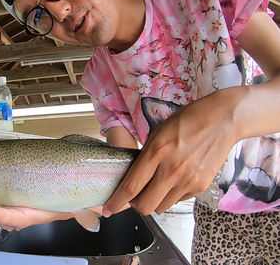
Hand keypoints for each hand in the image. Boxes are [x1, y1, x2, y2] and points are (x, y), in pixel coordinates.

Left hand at [103, 91, 238, 215]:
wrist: (222, 120)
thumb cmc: (187, 122)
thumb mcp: (158, 133)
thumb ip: (145, 156)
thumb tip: (133, 177)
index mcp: (156, 153)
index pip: (131, 186)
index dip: (116, 202)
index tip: (108, 209)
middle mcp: (172, 170)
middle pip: (145, 205)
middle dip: (135, 206)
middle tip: (134, 198)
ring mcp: (188, 180)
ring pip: (161, 207)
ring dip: (154, 201)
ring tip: (156, 186)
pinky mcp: (200, 186)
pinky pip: (178, 200)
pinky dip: (171, 196)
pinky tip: (175, 180)